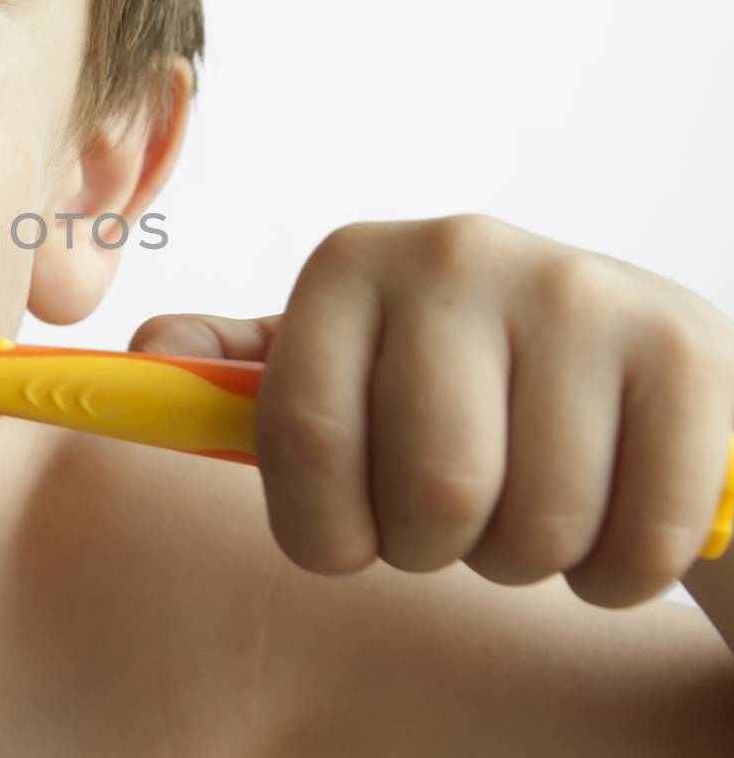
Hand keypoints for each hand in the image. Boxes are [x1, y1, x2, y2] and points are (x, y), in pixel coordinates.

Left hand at [129, 214, 733, 607]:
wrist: (631, 363)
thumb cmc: (457, 381)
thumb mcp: (341, 362)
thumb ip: (238, 371)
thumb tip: (145, 355)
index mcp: (349, 264)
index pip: (301, 432)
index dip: (319, 526)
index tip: (344, 541)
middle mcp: (455, 253)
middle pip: (428, 490)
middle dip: (432, 548)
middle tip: (448, 522)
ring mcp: (575, 290)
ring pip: (533, 526)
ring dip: (524, 560)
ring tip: (526, 504)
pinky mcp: (682, 347)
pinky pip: (634, 538)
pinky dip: (613, 572)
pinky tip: (607, 514)